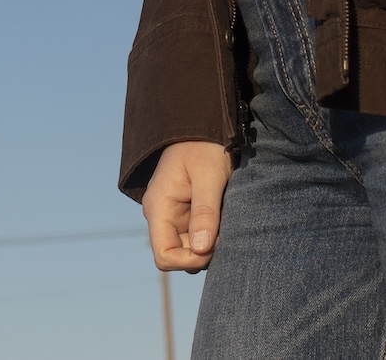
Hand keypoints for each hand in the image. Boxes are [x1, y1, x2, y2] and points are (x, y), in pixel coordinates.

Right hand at [142, 139, 232, 272]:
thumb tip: (201, 250)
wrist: (203, 124)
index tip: (214, 246)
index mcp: (159, 208)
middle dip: (203, 253)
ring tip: (227, 225)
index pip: (164, 256)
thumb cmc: (204, 146)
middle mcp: (162, 215)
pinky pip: (197, 235)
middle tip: (227, 234)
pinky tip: (225, 220)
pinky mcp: (187, 212)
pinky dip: (212, 235)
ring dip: (209, 245)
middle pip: (179, 255)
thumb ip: (205, 213)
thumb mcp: (208, 177)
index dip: (189, 260)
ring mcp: (174, 214)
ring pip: (190, 248)